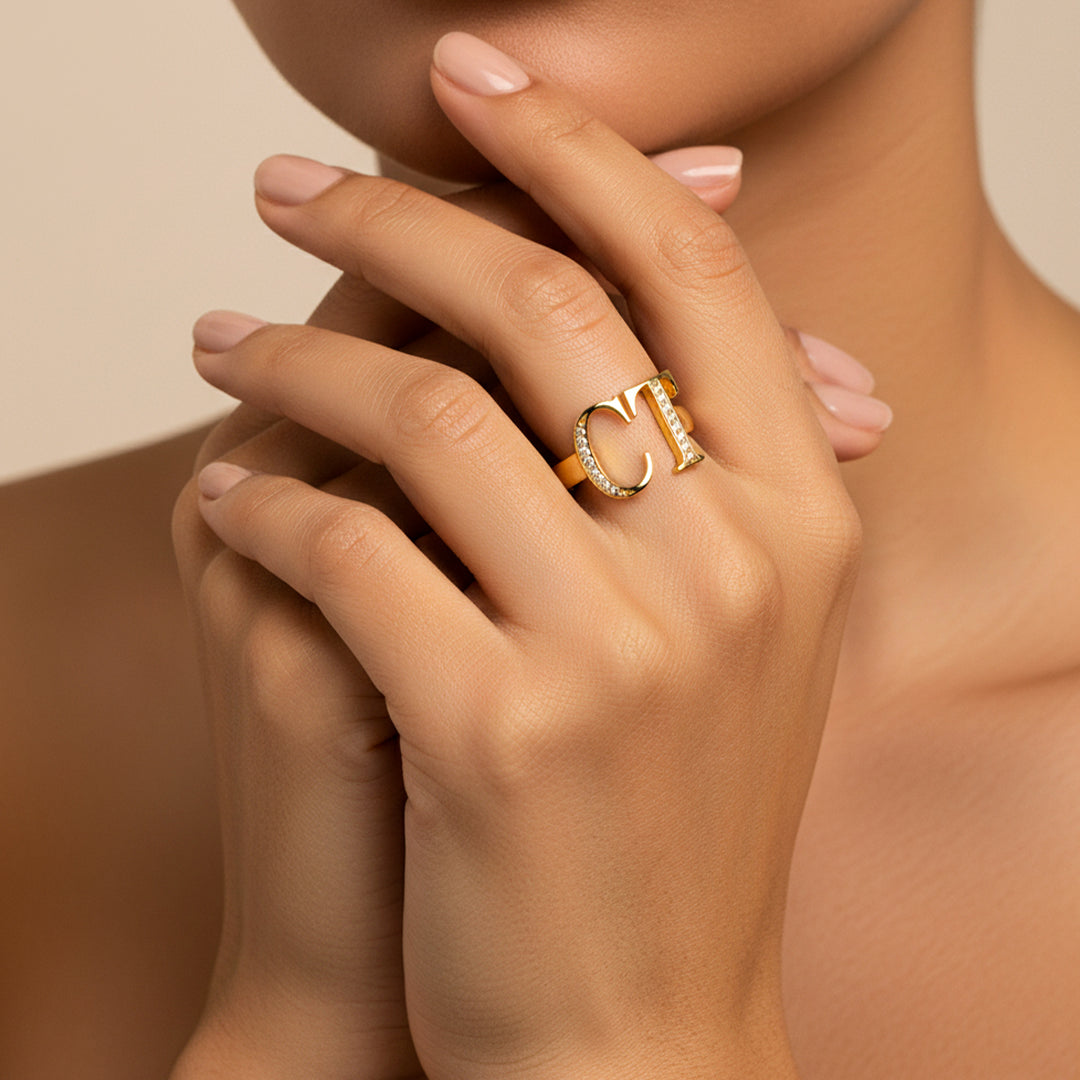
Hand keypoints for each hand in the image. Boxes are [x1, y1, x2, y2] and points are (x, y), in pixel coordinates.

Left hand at [170, 160, 751, 1079]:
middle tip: (292, 185)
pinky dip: (265, 501)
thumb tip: (584, 301)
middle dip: (401, 213)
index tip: (479, 85)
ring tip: (220, 333)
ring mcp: (623, 648)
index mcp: (802, 519)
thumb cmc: (662, 816)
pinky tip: (224, 489)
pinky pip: (348, 549)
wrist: (637, 1024)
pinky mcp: (499, 730)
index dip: (584, 150)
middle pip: (550, 304)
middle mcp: (734, 564)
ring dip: (293, 354)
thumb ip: (676, 471)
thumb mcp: (721, 628)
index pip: (693, 270)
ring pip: (426, 414)